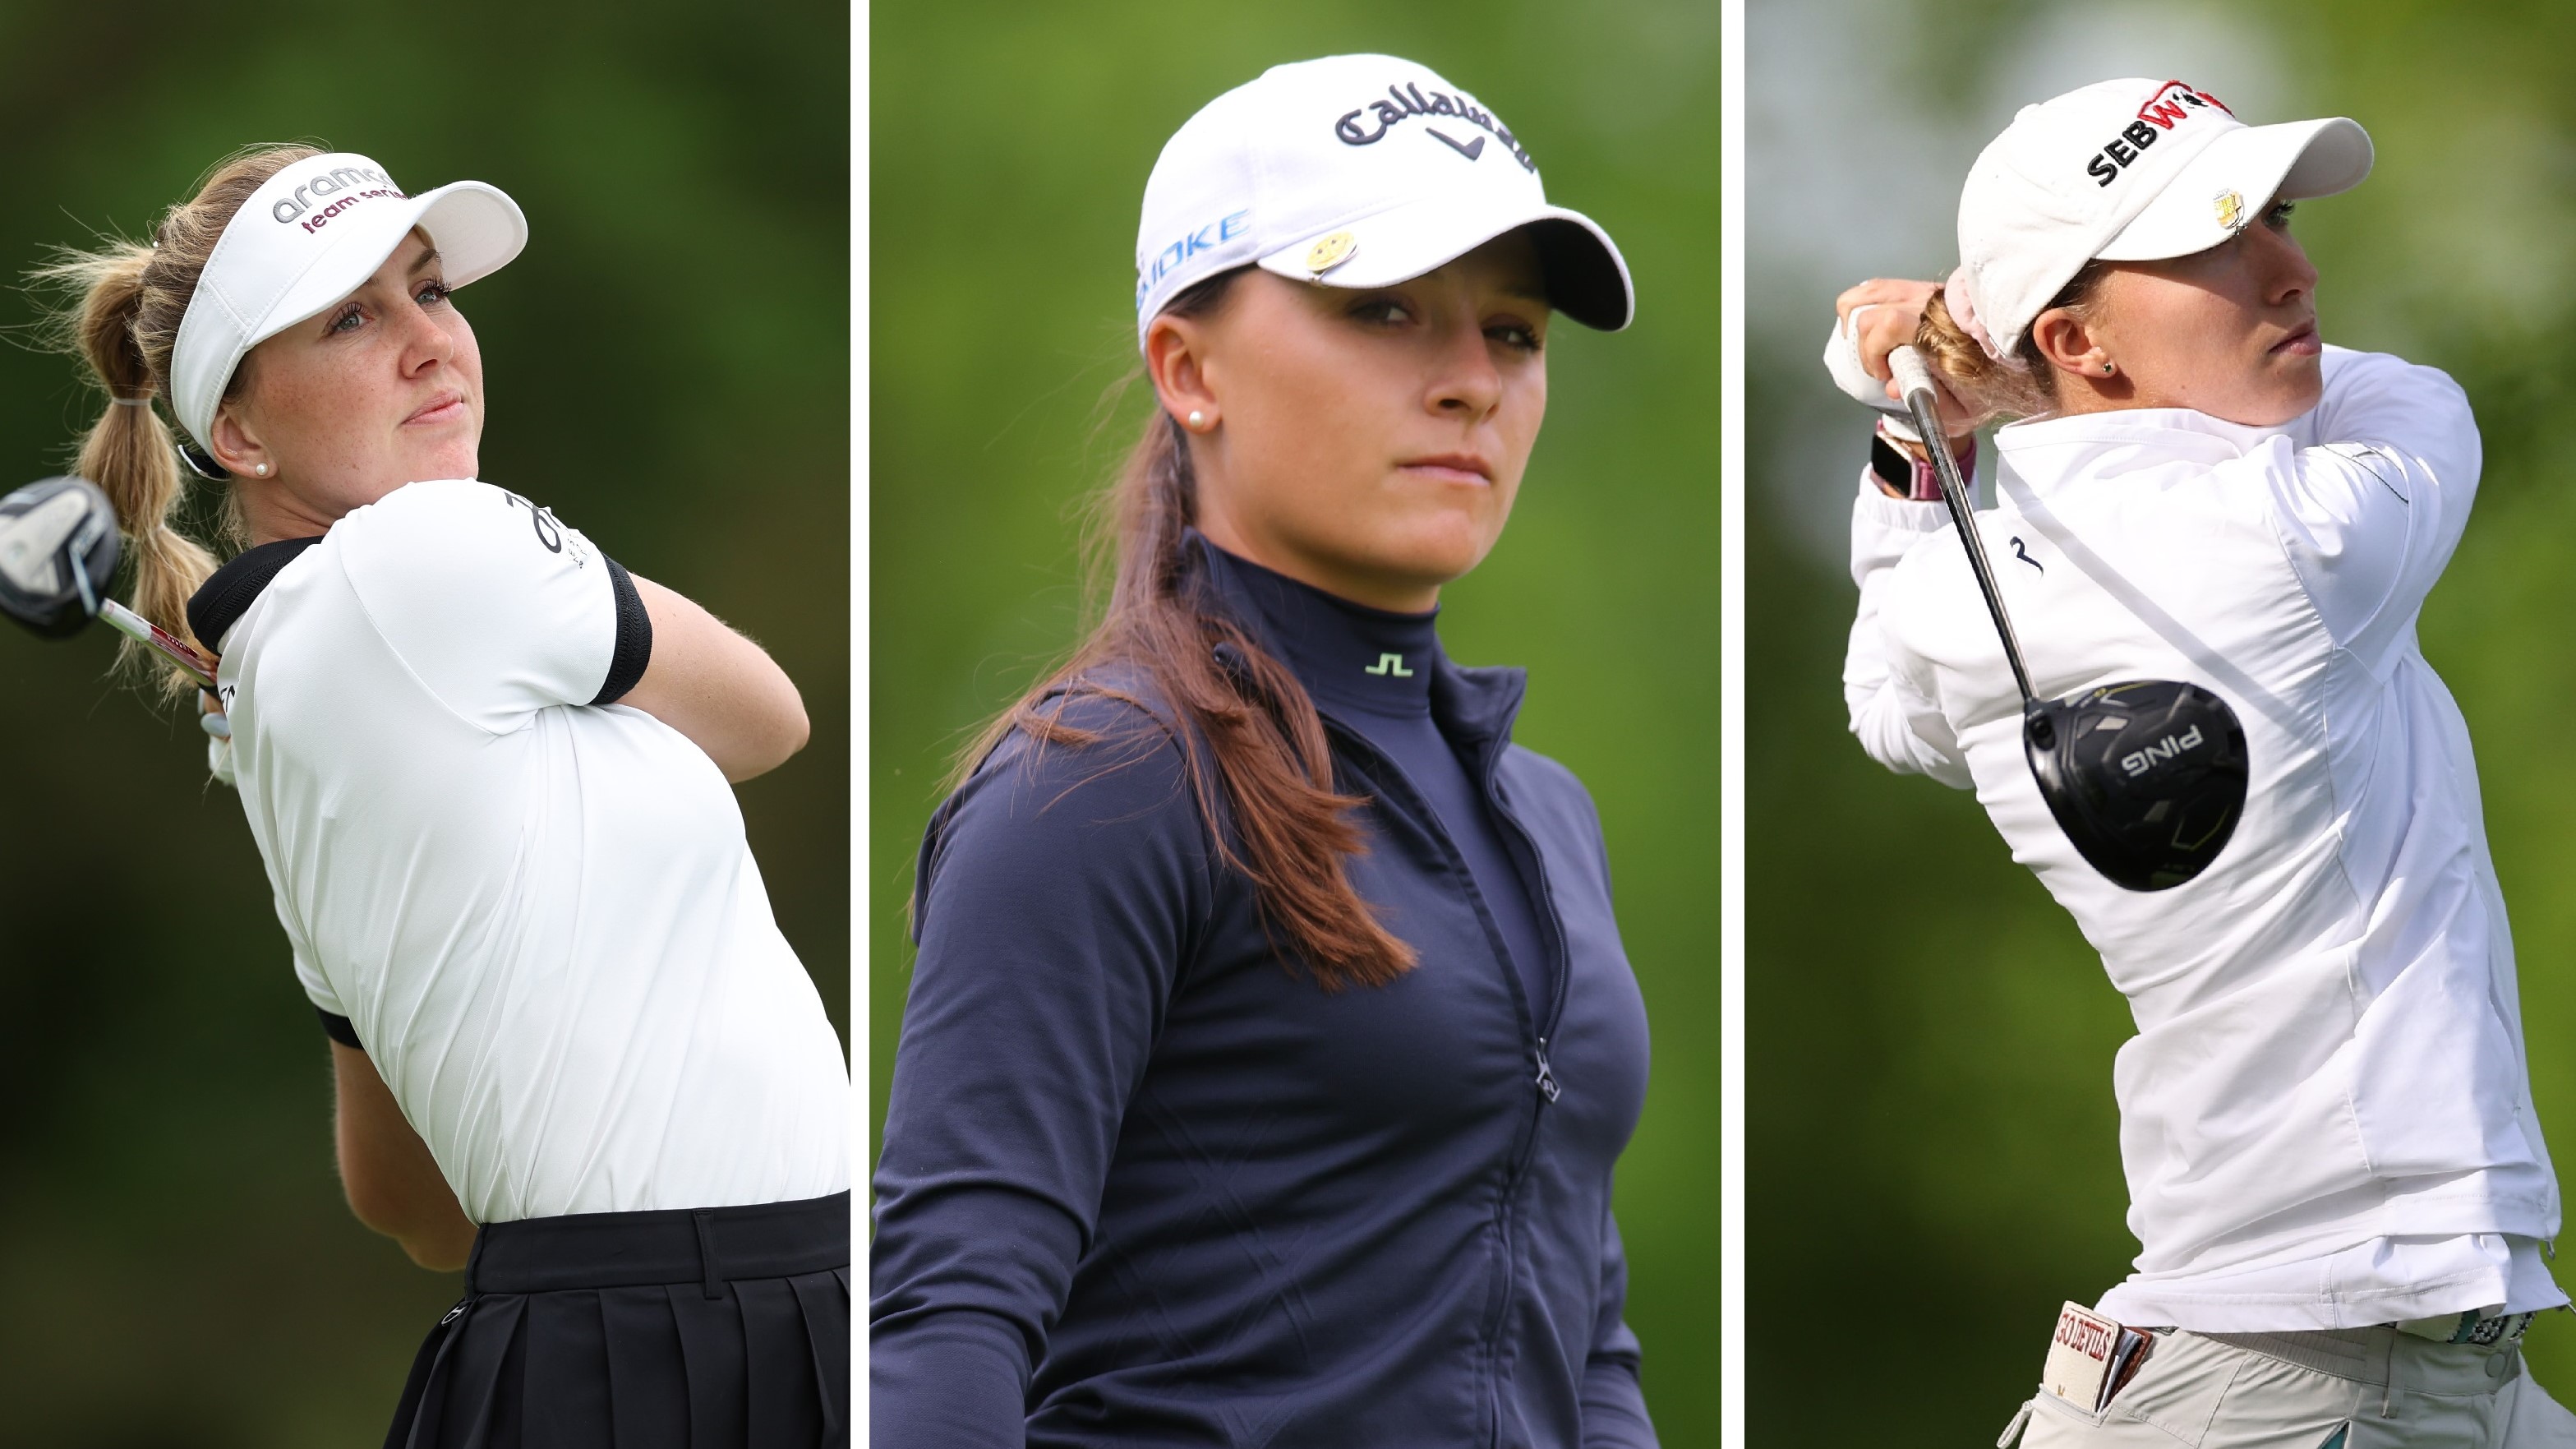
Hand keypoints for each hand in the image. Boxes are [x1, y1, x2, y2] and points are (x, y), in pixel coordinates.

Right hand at [1834, 278, 1981, 439]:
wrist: (2019, 360)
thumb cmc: (1991, 386)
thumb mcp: (1963, 408)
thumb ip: (1927, 400)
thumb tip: (1893, 386)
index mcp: (1941, 331)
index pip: (1887, 324)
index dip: (1873, 354)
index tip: (1885, 374)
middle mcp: (1931, 306)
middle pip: (1871, 311)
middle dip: (1864, 345)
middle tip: (1881, 367)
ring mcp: (1926, 293)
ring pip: (1870, 293)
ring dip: (1858, 321)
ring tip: (1871, 345)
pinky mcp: (1922, 289)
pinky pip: (1881, 287)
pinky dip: (1866, 305)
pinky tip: (1873, 327)